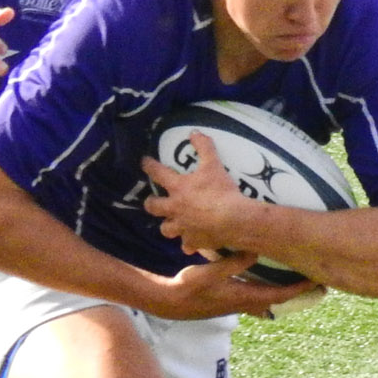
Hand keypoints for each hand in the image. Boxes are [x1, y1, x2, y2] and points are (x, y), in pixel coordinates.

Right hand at [141, 253, 314, 321]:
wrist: (168, 302)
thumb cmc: (187, 287)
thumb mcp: (210, 272)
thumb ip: (232, 263)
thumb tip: (255, 251)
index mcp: (243, 298)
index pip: (278, 295)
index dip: (298, 289)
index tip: (314, 281)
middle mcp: (243, 303)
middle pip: (277, 299)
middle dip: (295, 291)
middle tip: (313, 280)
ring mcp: (237, 304)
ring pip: (266, 299)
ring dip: (282, 291)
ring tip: (296, 280)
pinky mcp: (229, 301)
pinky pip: (255, 296)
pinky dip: (266, 290)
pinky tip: (267, 281)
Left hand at [143, 137, 258, 258]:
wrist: (233, 220)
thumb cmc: (221, 191)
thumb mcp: (214, 165)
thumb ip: (204, 147)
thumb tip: (194, 132)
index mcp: (178, 188)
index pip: (158, 173)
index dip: (149, 166)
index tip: (144, 162)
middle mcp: (175, 208)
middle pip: (154, 207)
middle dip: (151, 203)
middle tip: (153, 201)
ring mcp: (183, 227)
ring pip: (166, 229)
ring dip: (168, 225)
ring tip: (172, 224)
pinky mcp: (194, 241)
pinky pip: (187, 245)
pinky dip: (189, 243)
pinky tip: (192, 243)